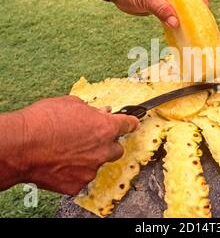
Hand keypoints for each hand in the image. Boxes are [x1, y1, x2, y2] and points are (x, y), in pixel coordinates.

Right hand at [20, 96, 138, 194]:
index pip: (128, 124)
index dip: (130, 122)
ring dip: (90, 157)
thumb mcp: (70, 104)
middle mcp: (103, 150)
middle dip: (108, 143)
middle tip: (91, 139)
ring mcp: (91, 169)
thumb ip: (90, 110)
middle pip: (117, 148)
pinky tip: (61, 162)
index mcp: (105, 127)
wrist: (20, 147)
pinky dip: (75, 170)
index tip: (132, 123)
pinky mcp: (77, 183)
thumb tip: (100, 112)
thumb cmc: (42, 122)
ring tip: (68, 150)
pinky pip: (82, 176)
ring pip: (98, 163)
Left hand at [107, 0, 208, 26]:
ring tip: (193, 29)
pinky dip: (177, 21)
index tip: (205, 9)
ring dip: (187, 17)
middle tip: (201, 23)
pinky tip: (179, 31)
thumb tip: (176, 23)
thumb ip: (162, 10)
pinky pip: (173, 14)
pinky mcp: (162, 6)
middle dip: (197, 9)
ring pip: (182, 7)